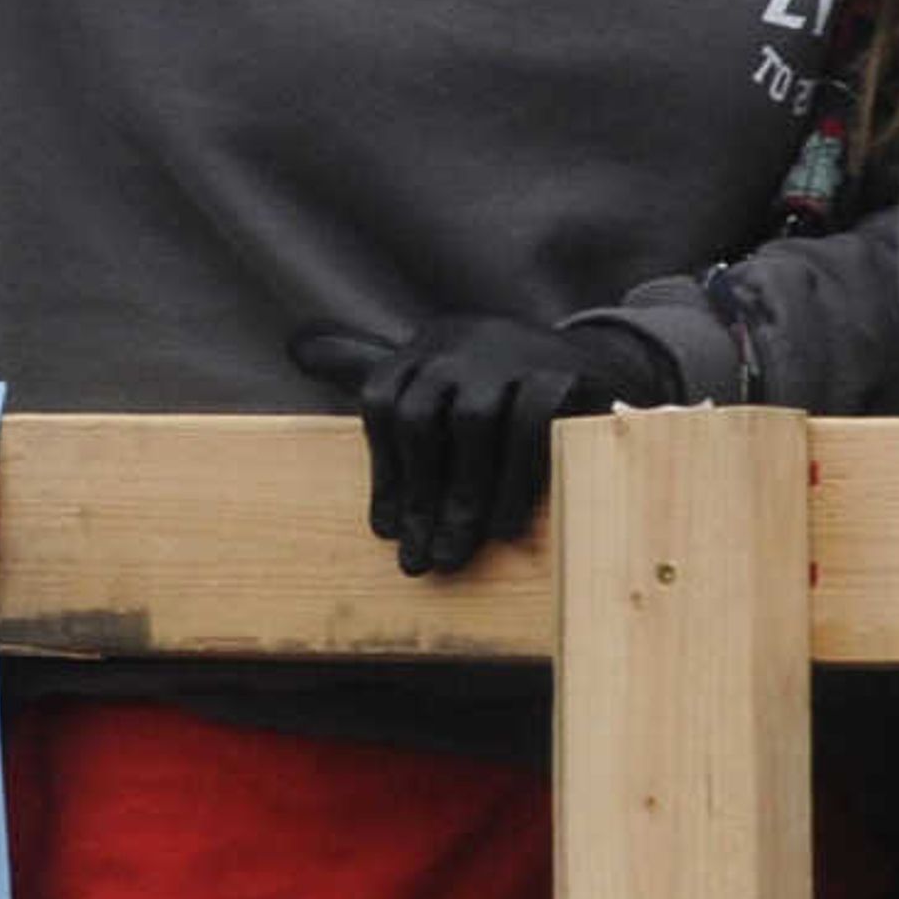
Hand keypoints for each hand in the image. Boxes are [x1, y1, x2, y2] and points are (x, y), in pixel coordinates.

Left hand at [289, 314, 684, 576]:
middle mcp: (459, 341)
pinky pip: (530, 426)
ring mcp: (511, 351)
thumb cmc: (501, 384)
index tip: (385, 531)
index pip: (382, 403)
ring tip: (457, 551)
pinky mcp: (561, 371)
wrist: (599, 366)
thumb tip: (299, 348)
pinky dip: (515, 478)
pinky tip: (506, 526)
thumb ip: (375, 368)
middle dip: (418, 495)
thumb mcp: (437, 371)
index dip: (382, 472)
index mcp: (424, 346)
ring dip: (463, 496)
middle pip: (420, 419)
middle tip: (420, 558)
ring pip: (470, 425)